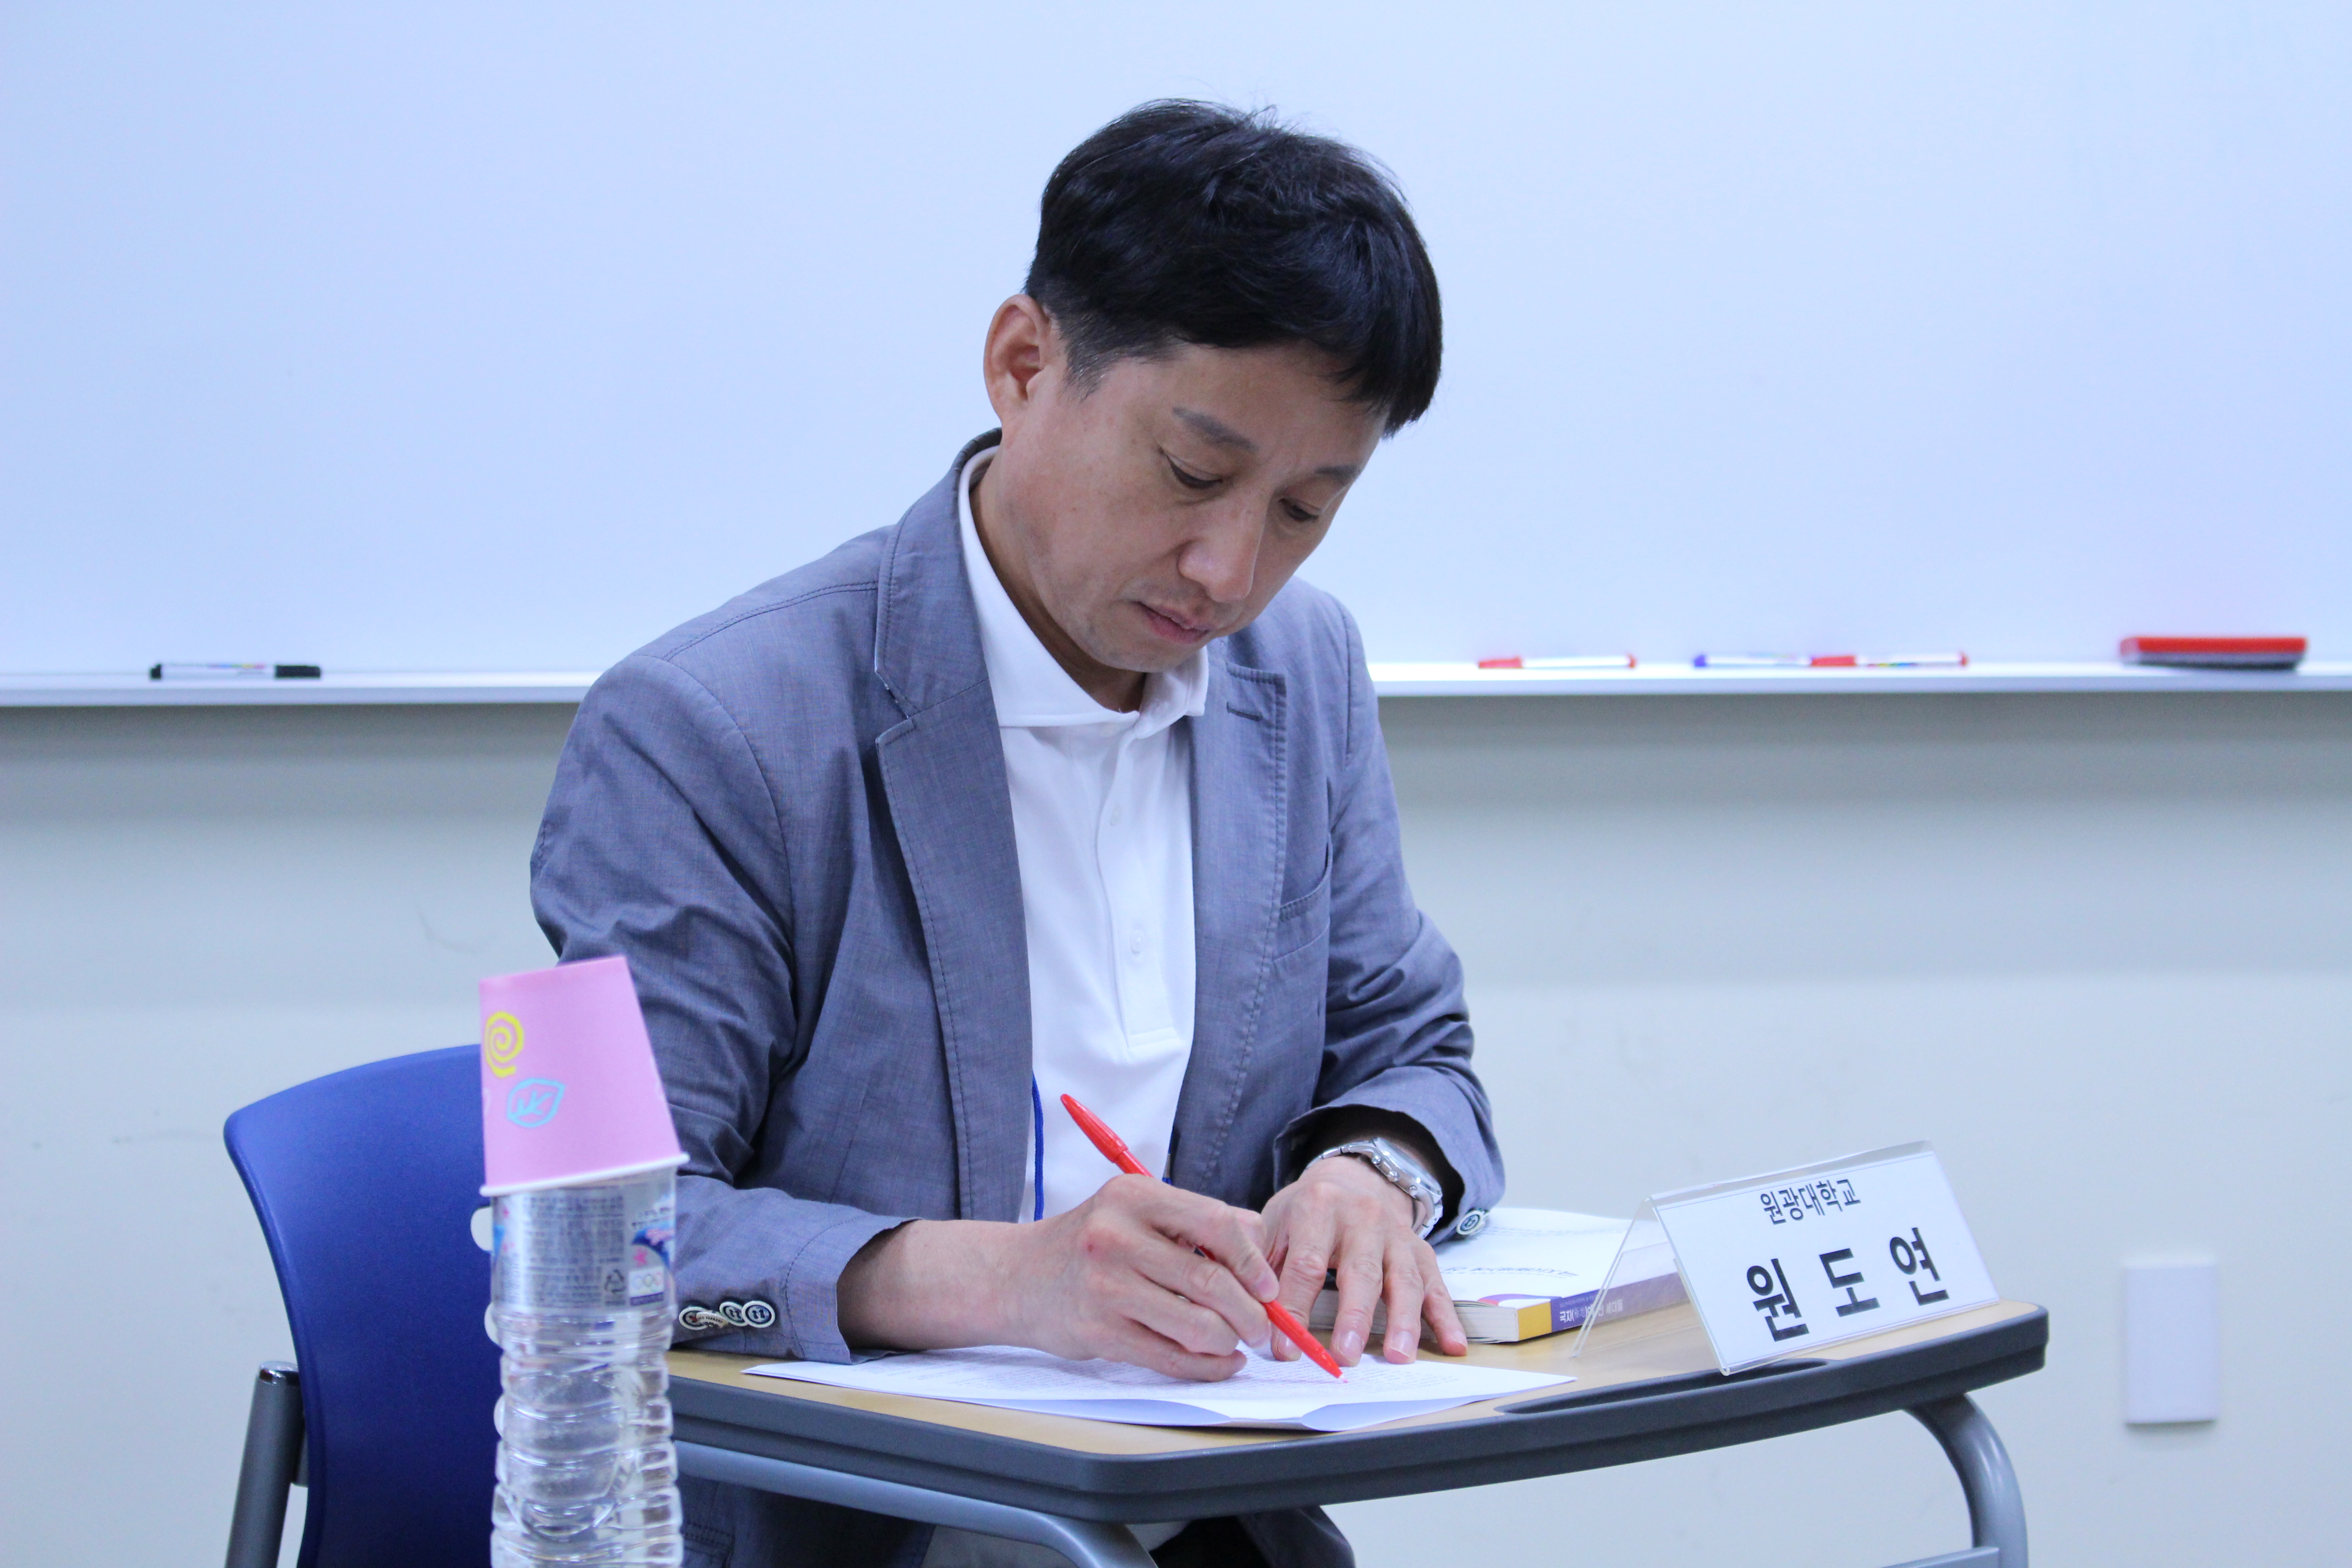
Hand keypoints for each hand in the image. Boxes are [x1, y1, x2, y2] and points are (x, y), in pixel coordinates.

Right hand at [837, 1174, 1279, 1380]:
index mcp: (1133, 1196)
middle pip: (1211, 1281)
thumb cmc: (1090, 1244)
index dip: (1253, 1260)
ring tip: (1237, 1344)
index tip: (1268, 1286)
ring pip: (1195, 1325)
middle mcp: (1116, 1236)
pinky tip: (1218, 1363)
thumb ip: (1196, 1221)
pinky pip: (1169, 1358)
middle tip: (1262, 1326)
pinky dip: (1205, 1367)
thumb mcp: (1135, 1211)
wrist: (1016, 1277)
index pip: (1215, 1224)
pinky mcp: (1098, 1332)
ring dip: (1229, 1342)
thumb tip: (1260, 1244)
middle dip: (1250, 1312)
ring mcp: (1105, 1286)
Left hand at [1260, 1154, 1466, 1365]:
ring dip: (1404, 1322)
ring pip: (1405, 1281)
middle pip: (1361, 1272)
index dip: (1295, 1308)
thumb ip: (1259, 1263)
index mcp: (1319, 1208)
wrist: (1354, 1179)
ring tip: (1398, 1357)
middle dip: (1354, 1317)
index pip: (1306, 1264)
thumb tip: (1244, 1310)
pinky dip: (1447, 1317)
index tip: (1284, 1348)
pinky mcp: (1421, 1251)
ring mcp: (1397, 1236)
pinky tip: (1453, 1344)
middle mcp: (1363, 1218)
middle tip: (1346, 1356)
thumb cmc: (1307, 1212)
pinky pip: (1437, 1285)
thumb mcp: (1275, 1223)